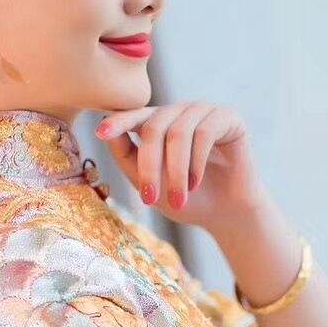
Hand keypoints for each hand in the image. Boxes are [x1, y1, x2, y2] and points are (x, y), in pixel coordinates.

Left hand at [93, 101, 266, 229]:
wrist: (226, 214)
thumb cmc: (186, 199)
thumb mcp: (150, 185)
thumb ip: (128, 160)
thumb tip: (109, 134)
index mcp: (157, 123)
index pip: (133, 116)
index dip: (117, 122)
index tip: (100, 133)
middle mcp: (178, 112)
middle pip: (153, 127)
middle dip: (149, 166)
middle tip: (150, 199)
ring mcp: (203, 112)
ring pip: (178, 131)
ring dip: (176, 170)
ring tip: (180, 198)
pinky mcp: (227, 118)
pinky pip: (205, 132)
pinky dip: (196, 162)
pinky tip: (195, 183)